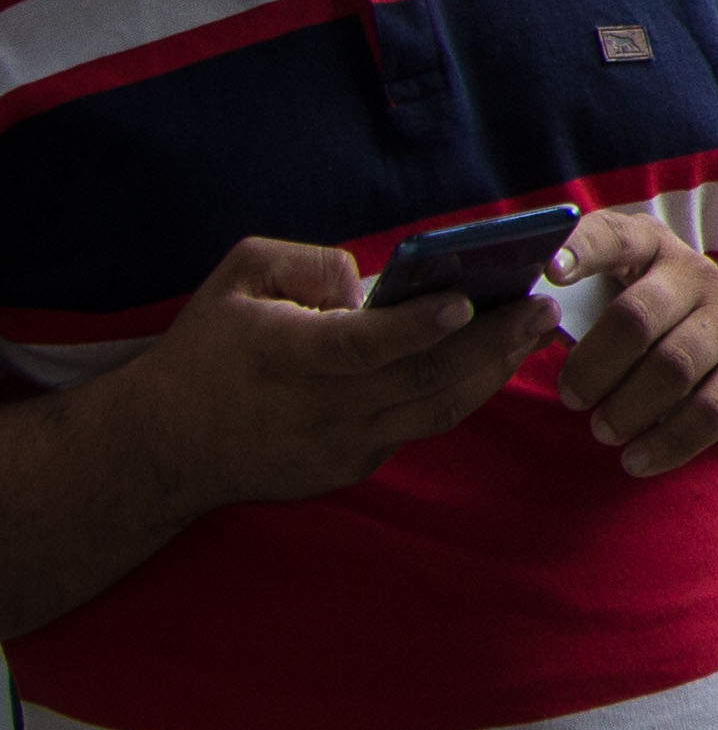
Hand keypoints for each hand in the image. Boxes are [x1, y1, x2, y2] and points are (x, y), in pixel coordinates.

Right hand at [123, 238, 549, 513]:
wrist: (162, 446)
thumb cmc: (206, 347)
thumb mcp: (237, 278)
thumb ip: (306, 261)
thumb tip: (372, 282)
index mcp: (283, 355)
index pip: (361, 345)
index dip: (416, 326)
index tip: (465, 301)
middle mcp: (317, 407)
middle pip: (422, 380)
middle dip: (493, 343)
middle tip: (542, 308)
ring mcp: (338, 445)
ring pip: (435, 410)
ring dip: (494, 370)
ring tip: (535, 332)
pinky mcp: (351, 467)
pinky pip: (416, 427)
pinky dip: (459, 394)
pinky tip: (491, 363)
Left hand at [550, 206, 717, 478]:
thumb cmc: (660, 322)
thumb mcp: (625, 293)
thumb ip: (576, 300)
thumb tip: (517, 323)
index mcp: (653, 248)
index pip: (616, 238)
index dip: (582, 251)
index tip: (548, 273)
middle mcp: (699, 277)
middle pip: (637, 318)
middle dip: (594, 366)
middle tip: (570, 398)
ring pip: (673, 369)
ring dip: (627, 408)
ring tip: (602, 431)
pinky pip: (709, 414)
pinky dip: (665, 444)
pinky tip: (635, 460)